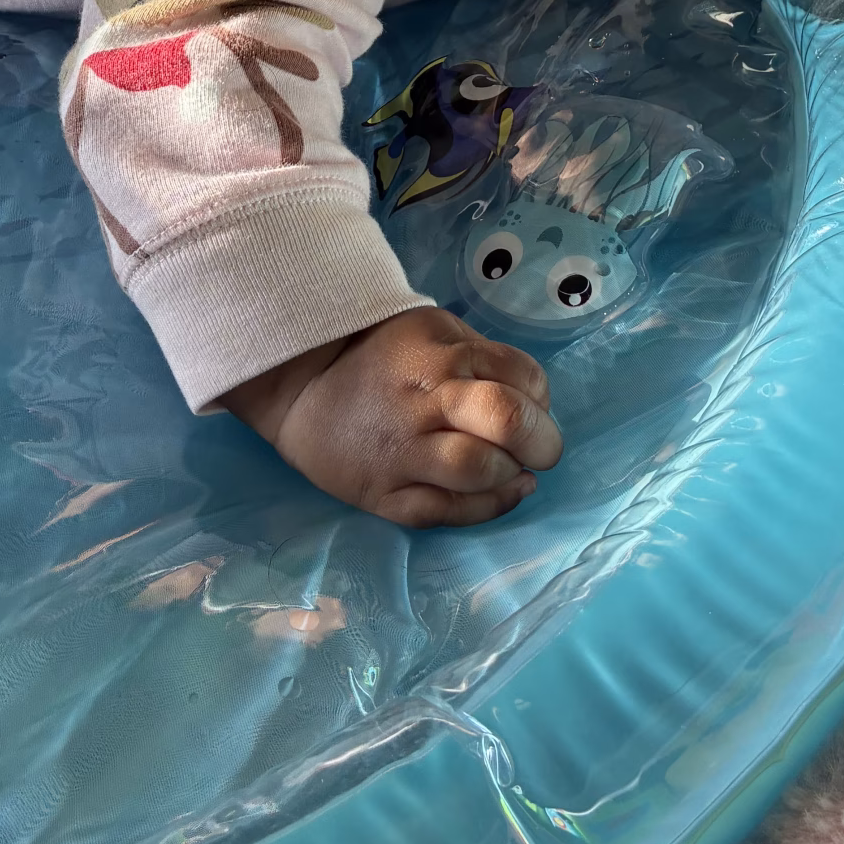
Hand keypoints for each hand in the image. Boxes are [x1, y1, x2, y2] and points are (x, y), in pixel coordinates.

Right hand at [222, 308, 562, 526]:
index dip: (540, 397)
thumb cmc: (378, 354)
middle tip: (542, 448)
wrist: (302, 386)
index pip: (522, 376)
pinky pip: (447, 513)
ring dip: (511, 475)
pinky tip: (504, 492)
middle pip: (506, 421)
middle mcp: (426, 402)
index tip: (533, 406)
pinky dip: (488, 507)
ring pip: (479, 471)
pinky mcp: (384, 495)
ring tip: (516, 470)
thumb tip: (532, 398)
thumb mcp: (431, 330)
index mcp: (442, 354)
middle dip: (542, 440)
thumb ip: (479, 357)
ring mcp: (403, 452)